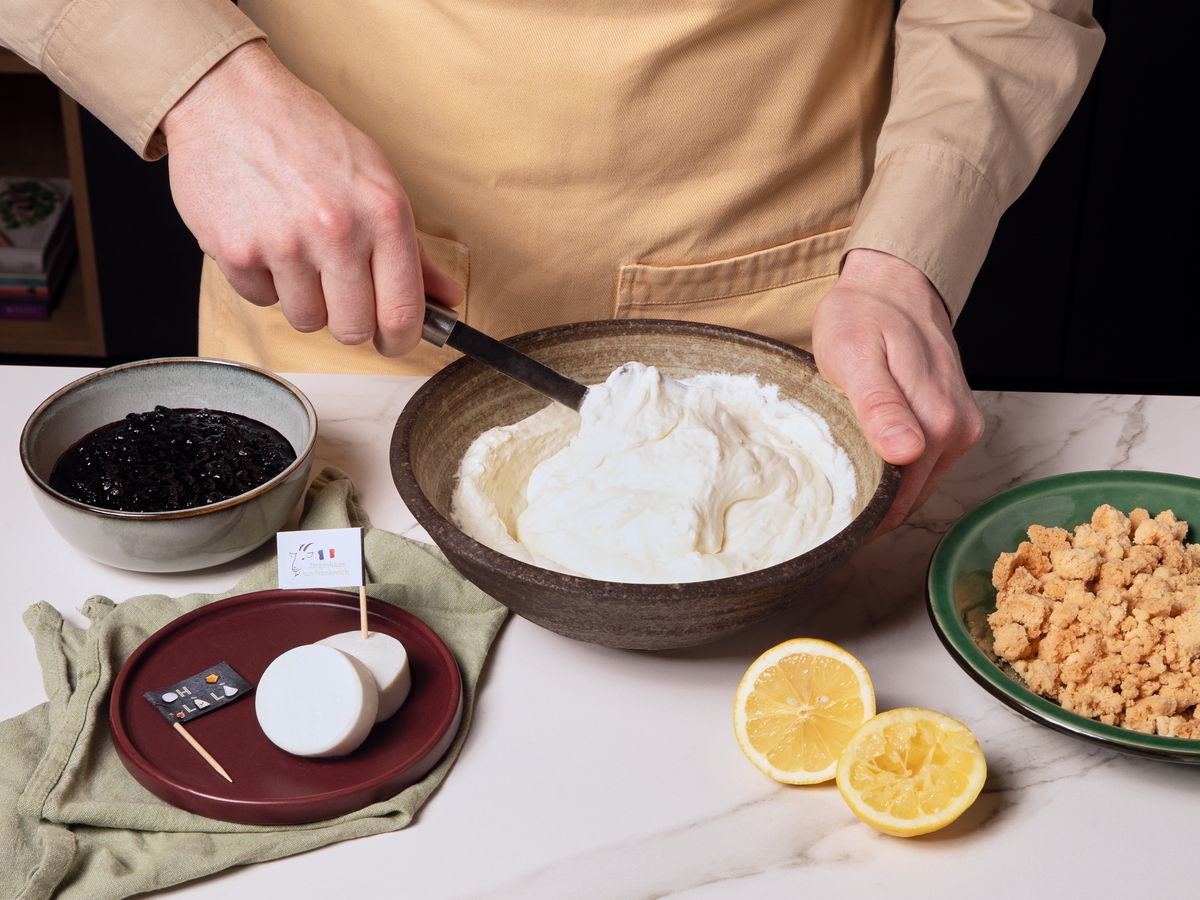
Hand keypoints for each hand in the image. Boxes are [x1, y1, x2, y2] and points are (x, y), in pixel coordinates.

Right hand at [161, 41, 461, 355]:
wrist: (228, 99)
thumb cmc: (308, 137)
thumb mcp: (376, 181)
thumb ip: (413, 249)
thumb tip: (447, 298)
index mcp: (384, 213)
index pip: (403, 312)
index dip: (400, 340)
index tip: (393, 342)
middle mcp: (338, 231)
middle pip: (352, 328)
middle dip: (348, 319)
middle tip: (338, 290)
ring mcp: (285, 244)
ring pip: (306, 319)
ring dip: (304, 298)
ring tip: (298, 252)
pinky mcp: (237, 252)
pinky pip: (261, 300)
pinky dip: (264, 280)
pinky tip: (264, 239)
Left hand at [812, 249, 983, 532]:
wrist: (892, 284)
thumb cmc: (863, 316)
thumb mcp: (855, 356)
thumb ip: (880, 407)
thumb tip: (907, 452)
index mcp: (936, 422)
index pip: (902, 499)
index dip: (866, 519)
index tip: (830, 526)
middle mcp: (958, 430)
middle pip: (913, 497)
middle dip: (873, 512)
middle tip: (826, 514)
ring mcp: (961, 428)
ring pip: (920, 484)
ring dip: (886, 494)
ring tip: (842, 492)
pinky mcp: (956, 423)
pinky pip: (926, 465)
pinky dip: (898, 474)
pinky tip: (867, 466)